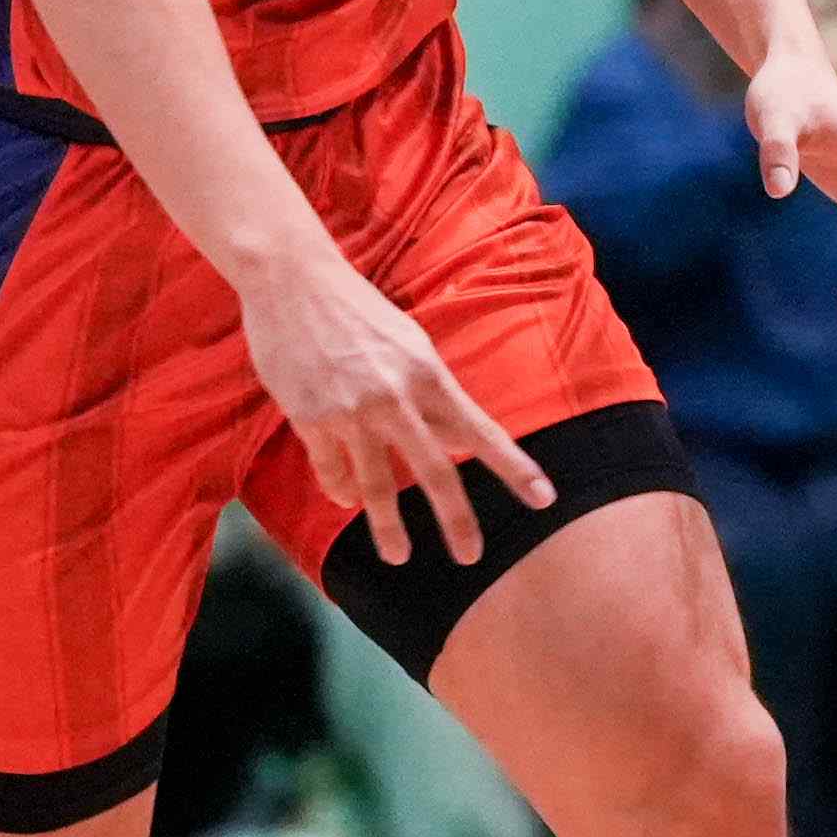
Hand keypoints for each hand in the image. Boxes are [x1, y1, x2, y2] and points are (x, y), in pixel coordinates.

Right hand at [241, 244, 550, 568]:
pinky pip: (333, 471)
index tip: (544, 499)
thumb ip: (429, 392)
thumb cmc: (357, 309)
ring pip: (377, 487)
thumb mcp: (409, 343)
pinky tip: (348, 499)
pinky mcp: (311, 418)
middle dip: (457, 520)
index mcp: (428, 374)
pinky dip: (342, 489)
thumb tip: (451, 438)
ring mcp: (351, 411)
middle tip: (471, 556)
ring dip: (389, 527)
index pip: (480, 431)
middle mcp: (395, 397)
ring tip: (399, 556)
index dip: (514, 468)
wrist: (292, 280)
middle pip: (435, 472)